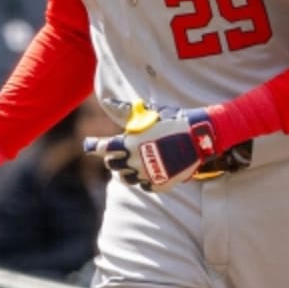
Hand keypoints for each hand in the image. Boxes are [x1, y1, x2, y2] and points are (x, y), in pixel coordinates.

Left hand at [86, 101, 221, 191]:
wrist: (200, 137)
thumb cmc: (174, 121)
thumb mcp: (149, 114)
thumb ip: (126, 111)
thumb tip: (106, 102)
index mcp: (130, 143)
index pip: (102, 148)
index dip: (93, 146)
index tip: (88, 145)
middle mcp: (135, 161)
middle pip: (112, 164)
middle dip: (112, 158)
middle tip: (116, 153)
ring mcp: (147, 174)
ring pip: (126, 178)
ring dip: (125, 171)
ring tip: (131, 164)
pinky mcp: (160, 184)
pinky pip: (145, 185)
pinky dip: (144, 179)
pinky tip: (149, 171)